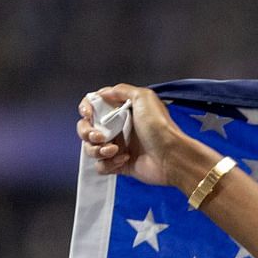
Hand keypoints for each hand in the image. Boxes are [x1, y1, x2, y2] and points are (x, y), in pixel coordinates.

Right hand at [75, 84, 193, 187]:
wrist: (171, 156)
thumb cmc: (159, 127)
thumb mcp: (144, 97)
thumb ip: (122, 90)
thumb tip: (102, 93)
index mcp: (120, 113)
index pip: (92, 108)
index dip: (85, 110)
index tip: (89, 114)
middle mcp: (117, 130)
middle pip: (86, 129)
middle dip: (87, 133)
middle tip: (99, 137)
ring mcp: (117, 149)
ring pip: (91, 149)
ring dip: (98, 150)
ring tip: (115, 150)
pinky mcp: (120, 166)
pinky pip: (101, 166)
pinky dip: (108, 164)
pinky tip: (124, 160)